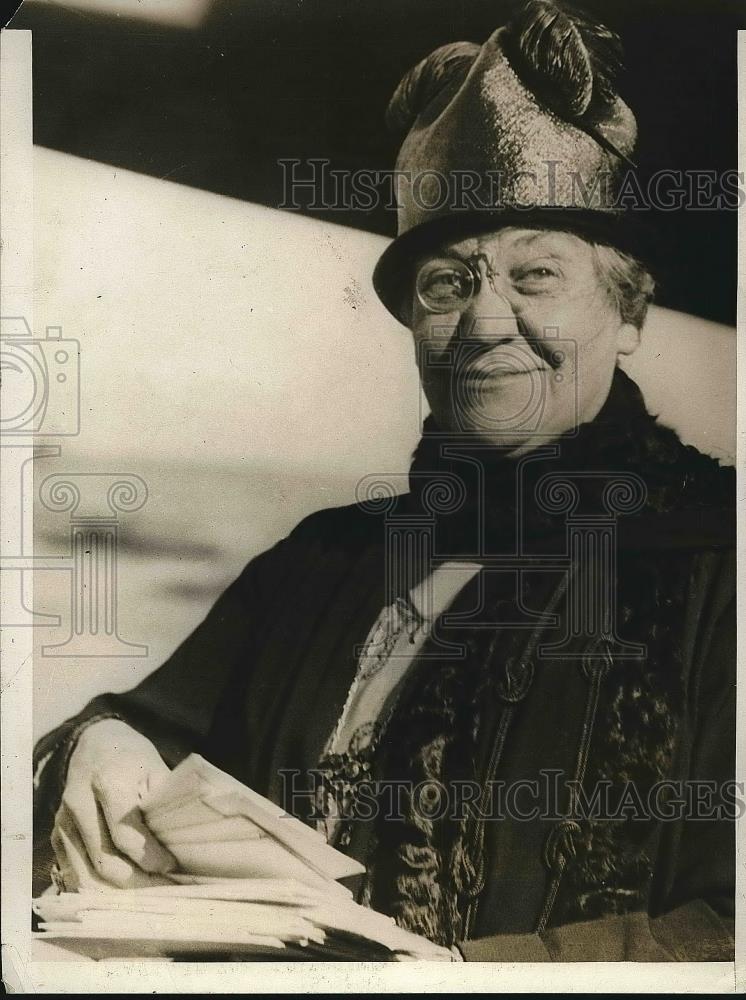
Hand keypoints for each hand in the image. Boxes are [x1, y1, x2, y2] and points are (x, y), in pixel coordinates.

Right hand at [51, 719, 176, 889]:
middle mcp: (79, 803)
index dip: (149, 857)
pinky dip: (98, 890)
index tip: (172, 866)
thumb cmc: (131, 757)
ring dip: (118, 895)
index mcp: (108, 782)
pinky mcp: (56, 836)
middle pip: (105, 861)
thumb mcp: (154, 767)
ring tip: (147, 897)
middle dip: (138, 883)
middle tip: (165, 891)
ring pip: (86, 875)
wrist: (95, 743)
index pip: (124, 833)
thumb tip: (189, 837)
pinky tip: (123, 895)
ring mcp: (63, 822)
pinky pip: (73, 874)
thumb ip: (165, 800)